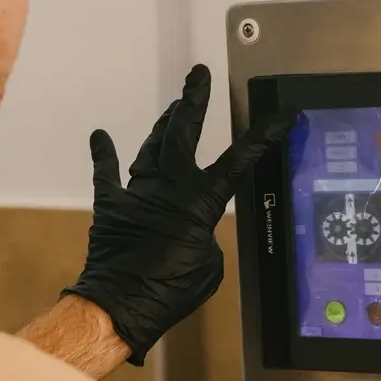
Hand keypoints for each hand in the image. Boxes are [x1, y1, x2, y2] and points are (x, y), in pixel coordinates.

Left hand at [65, 65, 290, 363]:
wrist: (121, 304)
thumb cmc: (171, 290)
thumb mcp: (210, 263)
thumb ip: (205, 235)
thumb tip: (193, 228)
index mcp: (200, 201)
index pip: (238, 161)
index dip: (261, 137)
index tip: (280, 117)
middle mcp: (168, 187)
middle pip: (182, 133)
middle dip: (193, 101)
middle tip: (199, 76)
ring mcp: (137, 193)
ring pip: (151, 148)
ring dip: (163, 126)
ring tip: (173, 107)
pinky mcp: (112, 206)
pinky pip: (107, 175)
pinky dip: (104, 156)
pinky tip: (100, 136)